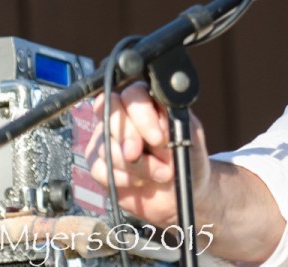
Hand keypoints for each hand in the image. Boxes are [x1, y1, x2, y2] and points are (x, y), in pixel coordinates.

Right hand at [86, 82, 210, 225]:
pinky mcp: (100, 165)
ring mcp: (109, 140)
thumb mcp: (188, 137)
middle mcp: (124, 117)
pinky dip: (123, 179)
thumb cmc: (188, 158)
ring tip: (160, 173)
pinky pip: (99, 168)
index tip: (158, 138)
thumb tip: (157, 118)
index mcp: (149, 103)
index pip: (132, 95)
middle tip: (144, 155)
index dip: (141, 115)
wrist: (181, 192)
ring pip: (106, 144)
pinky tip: (140, 182)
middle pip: (111, 113)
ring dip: (135, 165)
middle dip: (129, 138)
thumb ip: (172, 123)